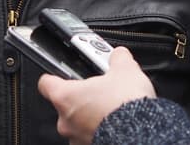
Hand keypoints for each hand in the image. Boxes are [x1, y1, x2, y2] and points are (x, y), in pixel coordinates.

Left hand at [37, 47, 155, 144]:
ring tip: (109, 110)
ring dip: (89, 117)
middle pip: (64, 104)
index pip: (46, 83)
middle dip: (80, 98)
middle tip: (97, 92)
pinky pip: (89, 137)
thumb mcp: (126, 71)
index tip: (61, 75)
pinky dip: (99, 131)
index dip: (54, 77)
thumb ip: (117, 59)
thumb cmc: (127, 107)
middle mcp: (66, 120)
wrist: (143, 134)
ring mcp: (76, 138)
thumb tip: (119, 55)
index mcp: (65, 97)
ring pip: (77, 123)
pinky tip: (115, 125)